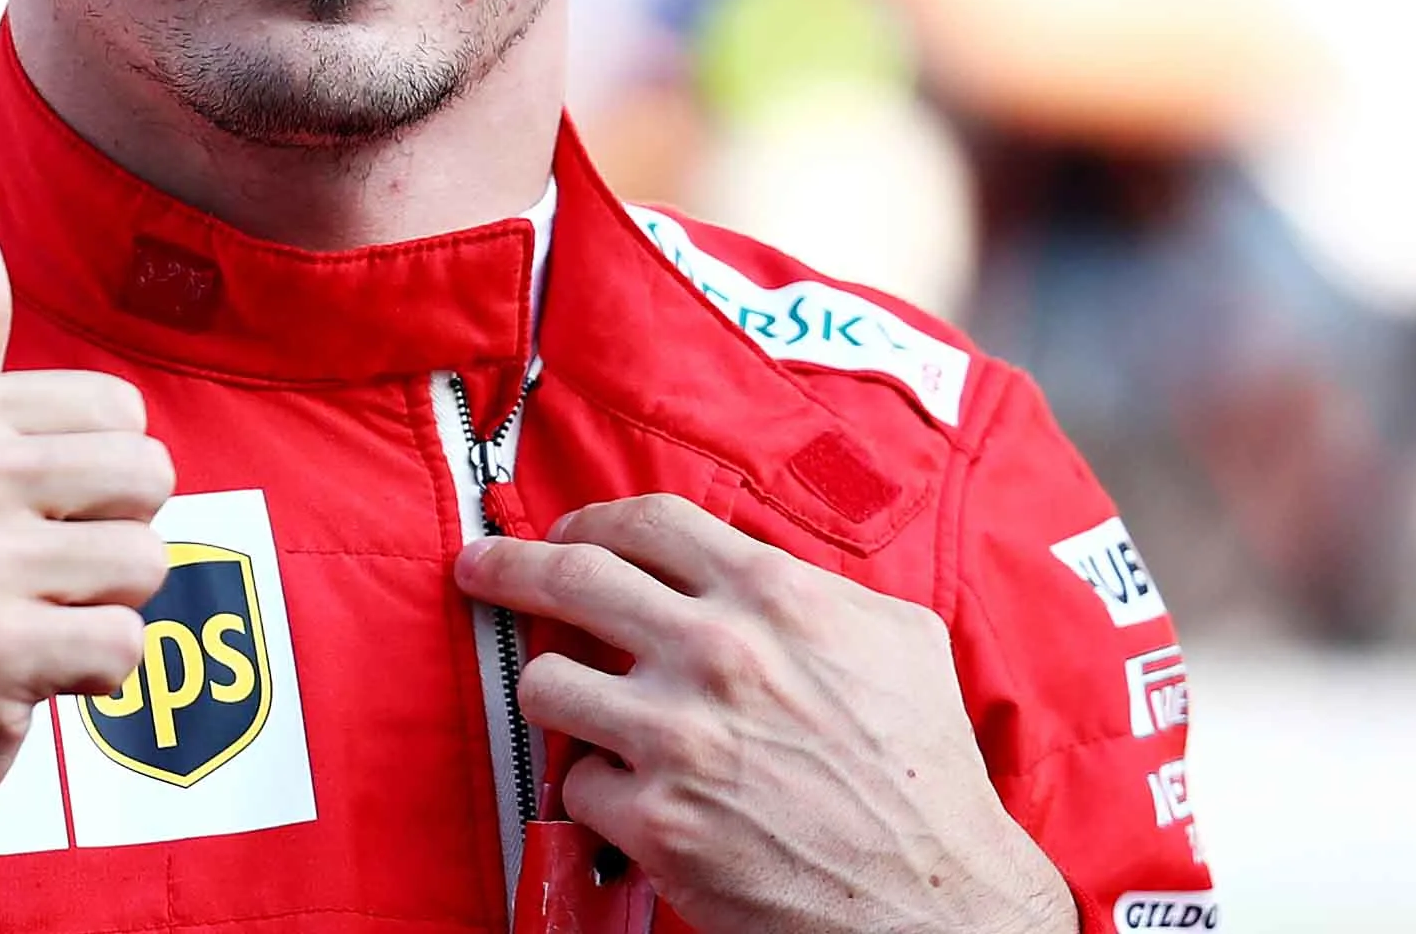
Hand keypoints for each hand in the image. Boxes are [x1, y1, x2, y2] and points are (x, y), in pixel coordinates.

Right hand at [0, 189, 173, 857]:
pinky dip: (91, 679)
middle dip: (108, 543)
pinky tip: (22, 682)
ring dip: (100, 613)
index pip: (125, 416)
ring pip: (148, 564)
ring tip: (24, 625)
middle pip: (151, 481)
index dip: (91, 484)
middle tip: (23, 582)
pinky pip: (125, 647)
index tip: (13, 522)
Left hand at [455, 494, 1074, 933]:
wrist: (936, 897)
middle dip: (508, 565)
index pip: (647, 522)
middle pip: (569, 577)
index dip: (591, 519)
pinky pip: (577, 780)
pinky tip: (637, 795)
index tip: (563, 532)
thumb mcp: (897, 638)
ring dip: (553, 688)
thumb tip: (746, 565)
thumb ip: (813, 590)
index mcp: (775, 596)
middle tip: (479, 568)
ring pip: (546, 680)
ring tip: (573, 702)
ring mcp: (677, 737)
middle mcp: (717, 653)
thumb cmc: (926, 769)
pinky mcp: (654, 821)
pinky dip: (599, 787)